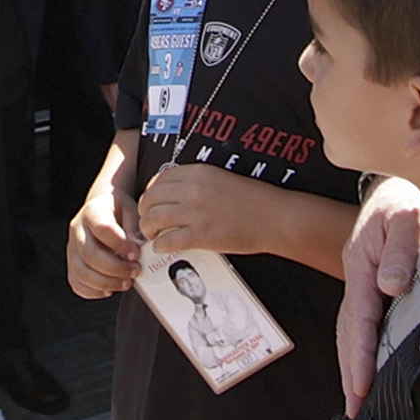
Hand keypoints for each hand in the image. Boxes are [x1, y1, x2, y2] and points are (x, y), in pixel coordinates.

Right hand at [66, 165, 144, 297]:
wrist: (103, 210)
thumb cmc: (120, 212)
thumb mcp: (132, 212)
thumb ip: (134, 229)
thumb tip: (135, 248)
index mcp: (92, 211)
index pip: (102, 228)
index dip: (120, 244)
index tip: (136, 254)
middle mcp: (77, 230)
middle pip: (89, 254)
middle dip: (115, 268)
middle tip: (135, 271)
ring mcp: (72, 248)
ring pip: (81, 272)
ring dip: (106, 283)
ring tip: (126, 283)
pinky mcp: (72, 264)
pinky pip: (76, 283)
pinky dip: (93, 292)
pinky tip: (110, 290)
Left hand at [136, 159, 282, 258]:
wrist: (275, 217)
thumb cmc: (253, 200)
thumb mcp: (221, 179)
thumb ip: (196, 183)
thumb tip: (174, 194)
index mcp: (199, 173)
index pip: (159, 179)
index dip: (151, 192)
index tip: (152, 202)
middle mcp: (193, 190)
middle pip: (151, 198)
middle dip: (144, 211)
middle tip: (148, 221)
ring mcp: (196, 213)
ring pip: (154, 219)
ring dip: (147, 229)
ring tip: (152, 235)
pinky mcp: (202, 235)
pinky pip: (168, 240)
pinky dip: (161, 245)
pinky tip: (163, 247)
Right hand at [333, 179, 419, 406]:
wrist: (400, 183)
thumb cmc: (408, 198)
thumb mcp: (407, 216)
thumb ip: (400, 248)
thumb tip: (390, 286)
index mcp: (361, 262)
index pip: (360, 317)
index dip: (362, 354)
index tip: (363, 386)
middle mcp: (356, 276)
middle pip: (348, 332)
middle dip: (350, 372)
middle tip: (355, 411)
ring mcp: (361, 282)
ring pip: (351, 331)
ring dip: (352, 366)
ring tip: (357, 402)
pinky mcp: (370, 285)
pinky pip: (361, 324)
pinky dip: (360, 351)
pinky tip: (367, 369)